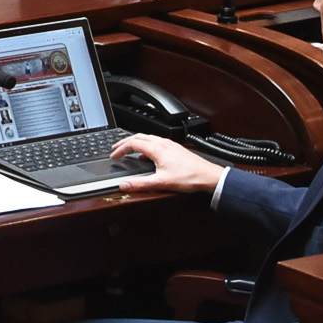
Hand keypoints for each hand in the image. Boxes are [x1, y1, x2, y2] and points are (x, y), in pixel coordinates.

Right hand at [102, 132, 225, 198]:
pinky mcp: (176, 149)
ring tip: (129, 148)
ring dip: (136, 142)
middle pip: (139, 137)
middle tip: (116, 148)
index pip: (133, 143)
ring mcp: (170, 145)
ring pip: (148, 138)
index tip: (114, 155)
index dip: (120, 149)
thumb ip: (140, 184)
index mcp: (157, 149)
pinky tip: (149, 155)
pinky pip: (157, 142)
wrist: (208, 176)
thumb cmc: (189, 178)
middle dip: (125, 142)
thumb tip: (124, 185)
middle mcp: (163, 144)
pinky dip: (147, 146)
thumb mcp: (161, 183)